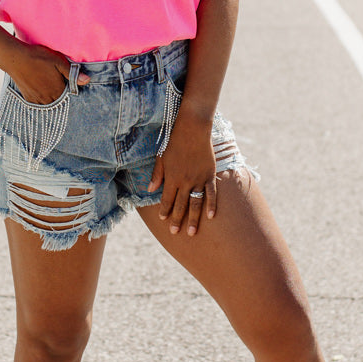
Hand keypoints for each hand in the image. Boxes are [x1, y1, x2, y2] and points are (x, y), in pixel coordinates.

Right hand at [4, 41, 88, 104]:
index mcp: (58, 90)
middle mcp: (48, 98)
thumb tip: (87, 80)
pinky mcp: (28, 98)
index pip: (69, 96)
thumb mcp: (58, 61)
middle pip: (60, 102)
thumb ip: (72, 73)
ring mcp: (37, 99)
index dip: (71, 90)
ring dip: (52, 99)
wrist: (15, 58)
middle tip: (59, 84)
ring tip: (50, 87)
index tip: (69, 84)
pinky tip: (42, 92)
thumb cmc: (38, 57)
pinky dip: (42, 100)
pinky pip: (39, 104)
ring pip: (49, 104)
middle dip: (62, 96)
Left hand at [148, 111, 216, 236]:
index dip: (165, 211)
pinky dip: (211, 205)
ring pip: (196, 203)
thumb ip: (157, 175)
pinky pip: (211, 193)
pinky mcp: (209, 175)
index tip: (164, 220)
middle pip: (180, 205)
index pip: (167, 199)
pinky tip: (210, 216)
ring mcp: (198, 179)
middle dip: (177, 220)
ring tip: (192, 232)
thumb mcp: (161, 157)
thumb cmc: (174, 141)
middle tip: (175, 232)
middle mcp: (185, 181)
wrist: (193, 129)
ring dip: (194, 219)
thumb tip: (150, 189)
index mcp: (171, 178)